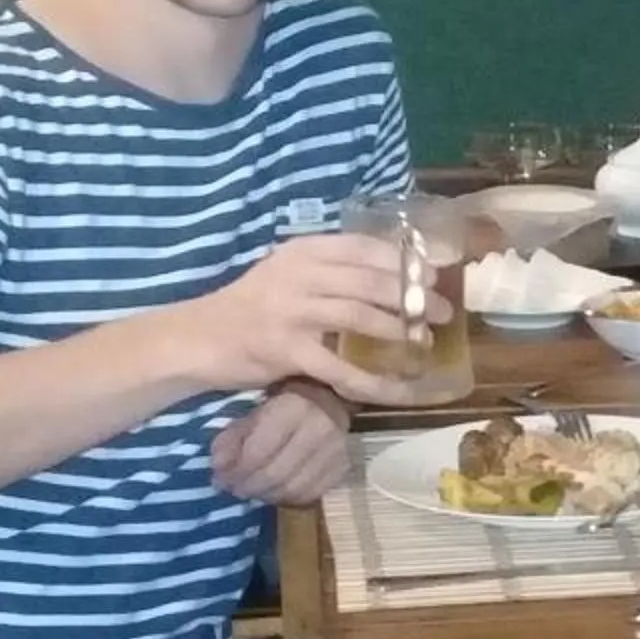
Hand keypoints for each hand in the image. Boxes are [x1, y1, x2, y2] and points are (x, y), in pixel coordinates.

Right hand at [173, 233, 447, 402]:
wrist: (197, 338)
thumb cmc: (249, 307)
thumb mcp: (286, 273)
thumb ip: (329, 271)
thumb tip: (390, 279)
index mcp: (302, 251)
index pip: (363, 247)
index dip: (404, 261)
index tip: (434, 274)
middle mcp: (299, 275)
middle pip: (369, 281)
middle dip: (414, 296)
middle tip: (442, 312)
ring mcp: (292, 312)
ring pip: (360, 318)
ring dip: (399, 332)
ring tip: (424, 344)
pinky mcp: (287, 351)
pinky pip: (341, 369)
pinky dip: (376, 383)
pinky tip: (400, 391)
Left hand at [211, 384, 350, 504]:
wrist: (328, 398)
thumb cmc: (283, 404)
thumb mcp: (253, 412)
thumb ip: (233, 437)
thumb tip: (219, 467)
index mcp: (293, 408)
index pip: (259, 452)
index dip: (236, 471)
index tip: (220, 479)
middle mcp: (319, 429)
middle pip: (276, 474)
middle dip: (249, 487)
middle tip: (235, 490)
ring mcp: (335, 451)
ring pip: (293, 489)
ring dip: (267, 496)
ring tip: (253, 492)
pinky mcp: (342, 468)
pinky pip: (311, 494)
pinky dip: (289, 499)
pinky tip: (275, 493)